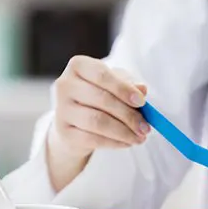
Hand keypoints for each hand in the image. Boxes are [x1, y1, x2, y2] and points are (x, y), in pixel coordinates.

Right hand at [47, 56, 150, 191]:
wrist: (76, 120)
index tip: (142, 102)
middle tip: (145, 127)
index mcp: (78, 65)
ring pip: (97, 121)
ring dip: (123, 132)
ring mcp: (61, 109)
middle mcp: (65, 85)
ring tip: (140, 137)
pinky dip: (114, 142)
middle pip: (101, 99)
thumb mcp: (115, 83)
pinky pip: (92, 139)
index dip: (123, 88)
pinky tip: (127, 143)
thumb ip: (129, 83)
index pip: (102, 75)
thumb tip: (142, 89)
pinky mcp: (63, 132)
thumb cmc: (99, 95)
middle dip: (128, 115)